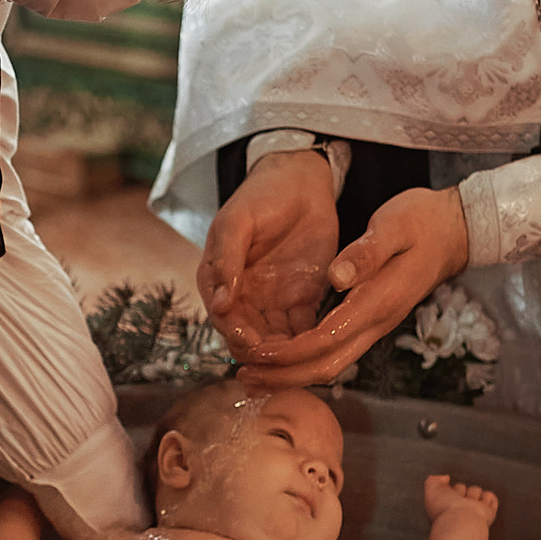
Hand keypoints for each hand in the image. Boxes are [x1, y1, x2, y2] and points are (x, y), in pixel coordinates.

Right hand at [199, 150, 338, 355]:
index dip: (236, 333)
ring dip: (285, 354)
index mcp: (219, 280)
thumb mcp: (238, 221)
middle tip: (281, 358)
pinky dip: (308, 342)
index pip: (223, 318)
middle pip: (248, 338)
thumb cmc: (262, 195)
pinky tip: (321, 346)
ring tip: (303, 358)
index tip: (252, 341)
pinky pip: (302, 330)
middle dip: (261, 353)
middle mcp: (243, 297)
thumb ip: (226, 260)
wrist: (300, 181)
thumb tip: (220, 302)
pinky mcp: (301, 299)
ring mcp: (272, 301)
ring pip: (275, 341)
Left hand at [234, 184, 470, 389]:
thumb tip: (337, 277)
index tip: (257, 352)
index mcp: (377, 301)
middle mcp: (376, 322)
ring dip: (293, 374)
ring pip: (332, 364)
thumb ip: (366, 253)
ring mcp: (375, 324)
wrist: (454, 230)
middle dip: (285, 376)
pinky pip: (336, 351)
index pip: (327, 339)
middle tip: (246, 375)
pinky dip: (306, 361)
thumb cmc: (423, 222)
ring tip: (255, 373)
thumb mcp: (394, 225)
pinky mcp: (371, 320)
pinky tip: (282, 357)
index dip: (290, 352)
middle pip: (327, 366)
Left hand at [425, 474, 498, 525]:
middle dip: (460, 491)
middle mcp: (460, 509)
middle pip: (462, 487)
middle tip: (457, 502)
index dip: (449, 490)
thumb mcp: (431, 490)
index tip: (446, 498)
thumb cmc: (444, 508)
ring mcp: (474, 511)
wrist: (460, 521)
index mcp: (446, 507)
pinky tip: (480, 505)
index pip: (449, 488)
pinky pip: (491, 498)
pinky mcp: (488, 512)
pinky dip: (487, 498)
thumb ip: (433, 480)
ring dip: (472, 494)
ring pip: (475, 490)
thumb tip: (446, 478)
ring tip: (468, 505)